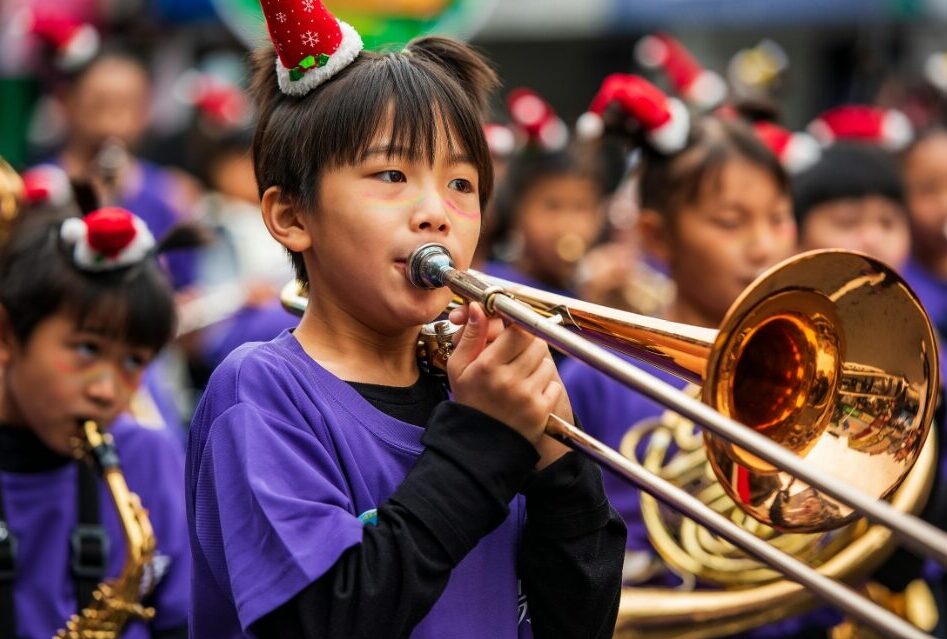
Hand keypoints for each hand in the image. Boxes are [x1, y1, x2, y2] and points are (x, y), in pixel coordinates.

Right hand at [447, 302, 561, 446]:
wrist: (477, 446)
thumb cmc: (468, 401)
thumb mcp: (458, 368)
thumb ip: (470, 336)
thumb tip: (479, 308)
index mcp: (486, 366)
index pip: (519, 329)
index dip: (520, 323)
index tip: (515, 325)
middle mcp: (508, 380)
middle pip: (536, 342)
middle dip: (528, 342)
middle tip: (516, 352)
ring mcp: (527, 396)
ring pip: (547, 362)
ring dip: (536, 364)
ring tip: (520, 375)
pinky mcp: (541, 411)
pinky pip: (553, 384)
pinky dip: (544, 386)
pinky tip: (527, 393)